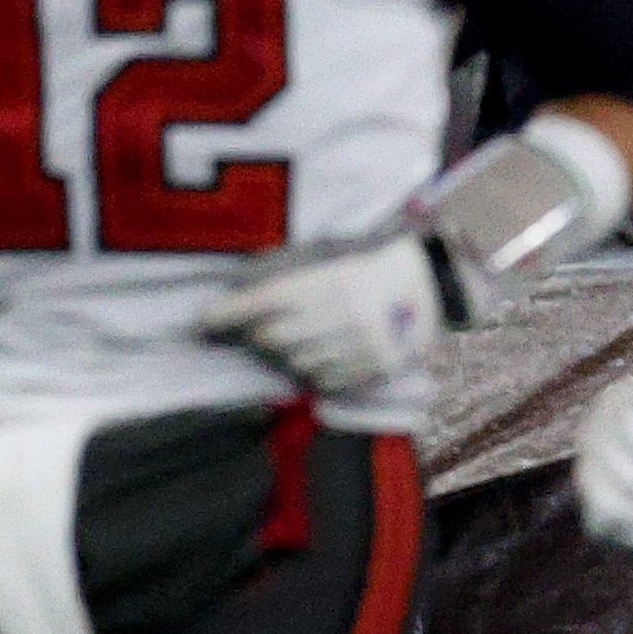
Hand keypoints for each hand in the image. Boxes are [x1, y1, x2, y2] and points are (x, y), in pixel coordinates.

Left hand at [197, 233, 442, 392]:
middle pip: (270, 338)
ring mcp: (358, 345)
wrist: (431, 278)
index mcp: (324, 281)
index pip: (259, 302)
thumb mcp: (327, 255)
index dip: (224, 314)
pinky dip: (315, 368)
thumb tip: (238, 294)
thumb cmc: (369, 259)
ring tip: (305, 334)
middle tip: (262, 324)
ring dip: (288, 352)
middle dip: (258, 333)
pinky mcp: (375, 367)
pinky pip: (324, 379)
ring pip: (295, 362)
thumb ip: (286, 276)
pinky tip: (327, 350)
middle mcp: (338, 316)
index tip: (201, 323)